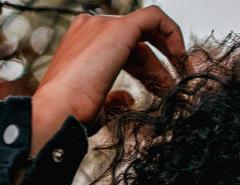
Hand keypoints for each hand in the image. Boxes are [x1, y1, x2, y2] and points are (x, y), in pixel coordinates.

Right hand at [29, 6, 185, 155]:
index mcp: (83, 43)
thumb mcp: (97, 103)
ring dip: (169, 56)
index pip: (123, 49)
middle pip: (137, 43)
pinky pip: (154, 17)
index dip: (146, 68)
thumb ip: (114, 97)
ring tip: (180, 83)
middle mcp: (92, 28)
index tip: (160, 87)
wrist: (59, 110)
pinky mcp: (120, 27)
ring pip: (148, 32)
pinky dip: (172, 32)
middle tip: (173, 88)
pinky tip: (180, 57)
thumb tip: (129, 98)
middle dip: (159, 65)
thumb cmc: (72, 113)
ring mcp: (104, 25)